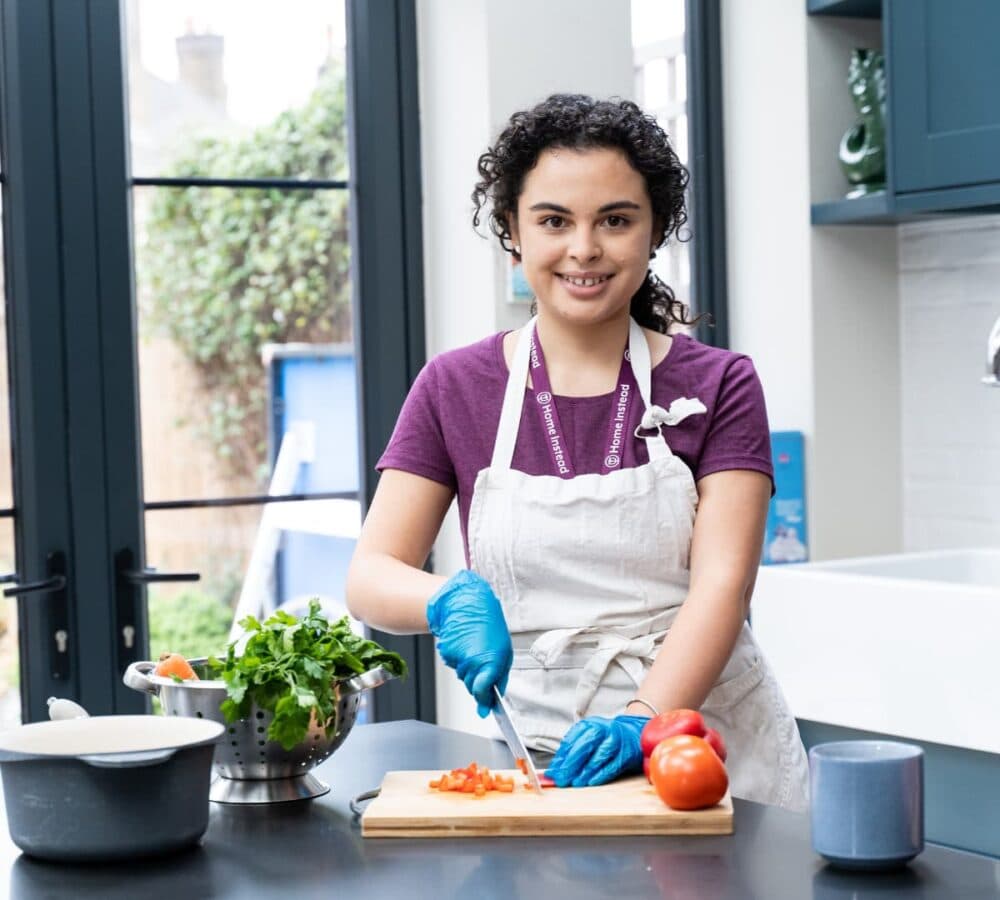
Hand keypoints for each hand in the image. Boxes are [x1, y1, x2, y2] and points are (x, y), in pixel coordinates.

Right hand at [426, 570, 512, 717]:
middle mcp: (475, 661)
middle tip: (483, 661)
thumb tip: (491, 701)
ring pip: (464, 677)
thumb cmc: (487, 623)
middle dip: (478, 681)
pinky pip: (455, 665)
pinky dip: (459, 659)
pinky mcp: (448, 653)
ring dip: (469, 668)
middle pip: (473, 688)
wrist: (465, 603)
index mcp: (493, 659)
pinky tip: (465, 645)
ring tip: (474, 648)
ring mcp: (459, 658)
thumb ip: (498, 677)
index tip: (485, 708)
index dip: (484, 700)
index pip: (484, 691)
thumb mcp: (503, 650)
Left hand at [544, 715, 646, 786]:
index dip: (560, 758)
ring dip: (585, 771)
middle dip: (571, 764)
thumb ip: (570, 754)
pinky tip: (591, 781)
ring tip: (575, 782)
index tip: (552, 772)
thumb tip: (553, 772)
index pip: (571, 740)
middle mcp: (602, 730)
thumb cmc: (605, 739)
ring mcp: (615, 741)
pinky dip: (600, 775)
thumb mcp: (587, 740)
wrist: (634, 735)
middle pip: (584, 746)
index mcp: (588, 725)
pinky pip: (611, 765)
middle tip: (561, 779)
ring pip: (598, 756)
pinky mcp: (626, 754)